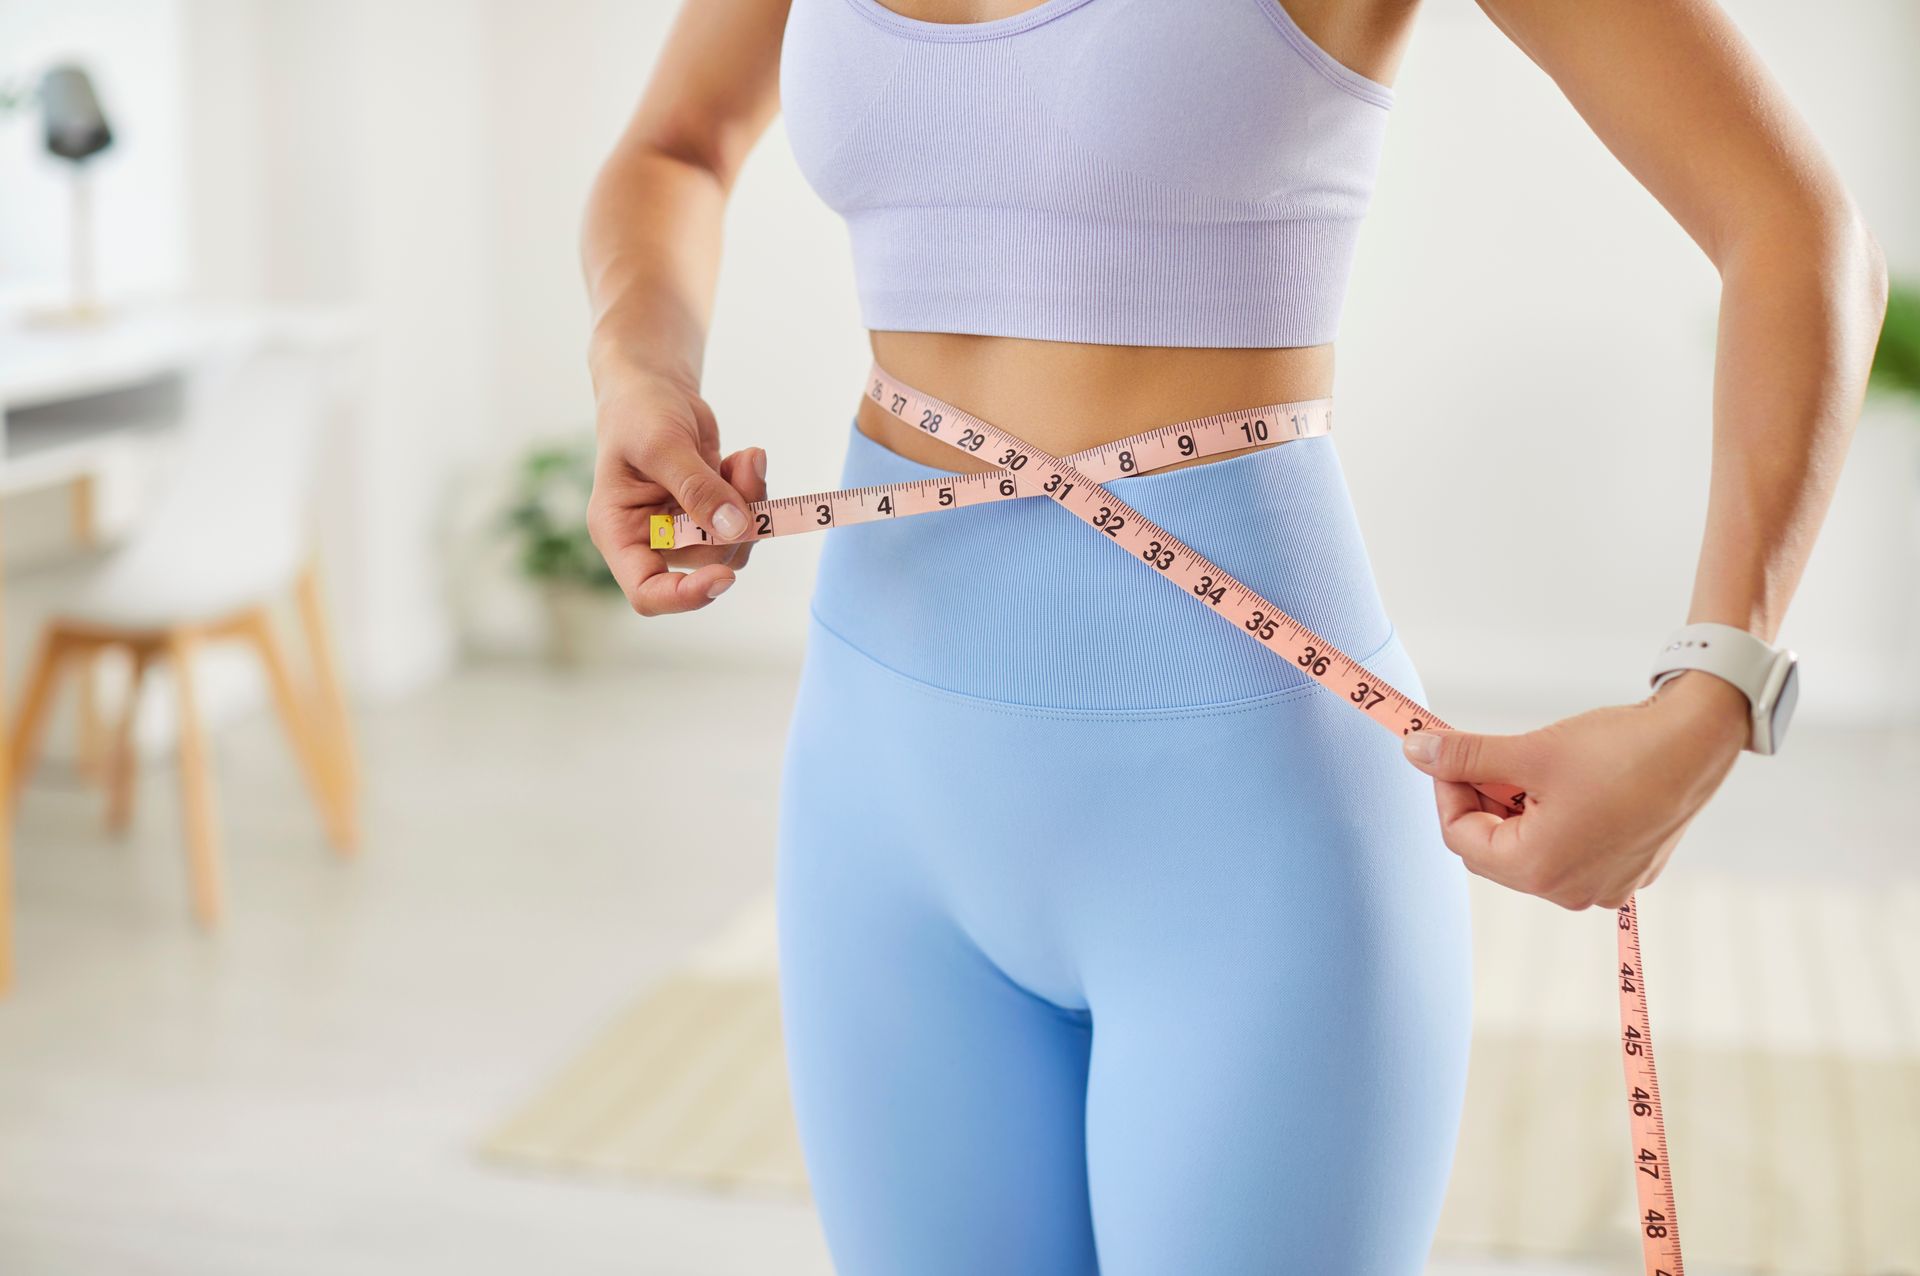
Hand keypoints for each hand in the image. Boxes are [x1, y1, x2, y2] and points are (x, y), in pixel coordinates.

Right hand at [586, 361, 768, 615]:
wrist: (653, 388)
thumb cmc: (638, 413)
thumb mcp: (662, 444)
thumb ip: (697, 488)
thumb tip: (735, 528)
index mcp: (620, 533)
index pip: (647, 592)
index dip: (685, 596)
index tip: (723, 577)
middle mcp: (650, 540)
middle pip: (706, 564)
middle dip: (734, 524)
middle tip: (746, 471)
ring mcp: (684, 530)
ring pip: (734, 545)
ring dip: (751, 504)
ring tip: (747, 460)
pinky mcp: (711, 513)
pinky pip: (746, 521)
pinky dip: (754, 491)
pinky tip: (746, 459)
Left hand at [1398, 671, 1750, 908]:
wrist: (1699, 742)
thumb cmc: (1617, 749)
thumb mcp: (1529, 751)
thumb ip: (1465, 757)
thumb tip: (1414, 750)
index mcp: (1540, 869)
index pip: (1461, 836)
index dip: (1447, 789)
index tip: (1448, 751)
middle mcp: (1571, 892)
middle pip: (1494, 848)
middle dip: (1483, 800)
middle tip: (1490, 756)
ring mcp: (1604, 886)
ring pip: (1531, 849)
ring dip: (1518, 808)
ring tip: (1535, 766)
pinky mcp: (1629, 871)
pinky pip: (1570, 850)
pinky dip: (1555, 817)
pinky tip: (1571, 781)